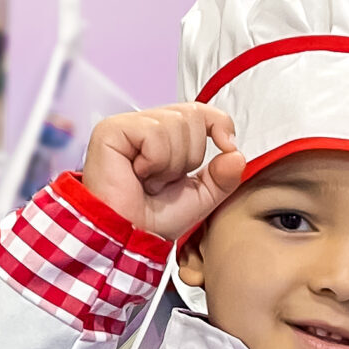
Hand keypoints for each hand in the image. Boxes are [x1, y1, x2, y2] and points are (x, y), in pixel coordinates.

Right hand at [80, 103, 245, 240]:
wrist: (128, 238)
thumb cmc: (153, 221)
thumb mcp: (200, 199)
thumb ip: (222, 177)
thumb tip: (237, 155)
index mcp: (165, 136)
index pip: (200, 110)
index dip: (219, 124)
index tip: (227, 145)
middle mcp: (145, 126)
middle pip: (192, 115)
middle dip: (189, 157)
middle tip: (165, 180)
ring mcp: (127, 125)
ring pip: (175, 123)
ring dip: (171, 164)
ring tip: (150, 180)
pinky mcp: (111, 130)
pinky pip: (154, 133)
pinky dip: (155, 161)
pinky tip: (138, 174)